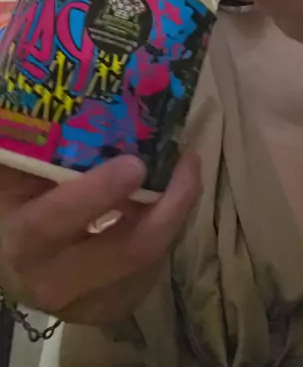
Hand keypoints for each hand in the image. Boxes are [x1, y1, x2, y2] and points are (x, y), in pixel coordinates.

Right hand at [0, 152, 199, 323]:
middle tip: (188, 160)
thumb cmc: (17, 201)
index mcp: (24, 240)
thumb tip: (69, 90)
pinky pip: (154, 271)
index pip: (57, 222)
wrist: (10, 257)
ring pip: (151, 260)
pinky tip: (167, 202)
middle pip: (129, 251)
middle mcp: (53, 281)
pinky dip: (168, 232)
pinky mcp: (111, 308)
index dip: (98, 194)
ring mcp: (87, 303)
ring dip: (176, 212)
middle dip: (170, 205)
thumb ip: (42, 144)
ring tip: (184, 170)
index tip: (136, 164)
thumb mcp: (19, 171)